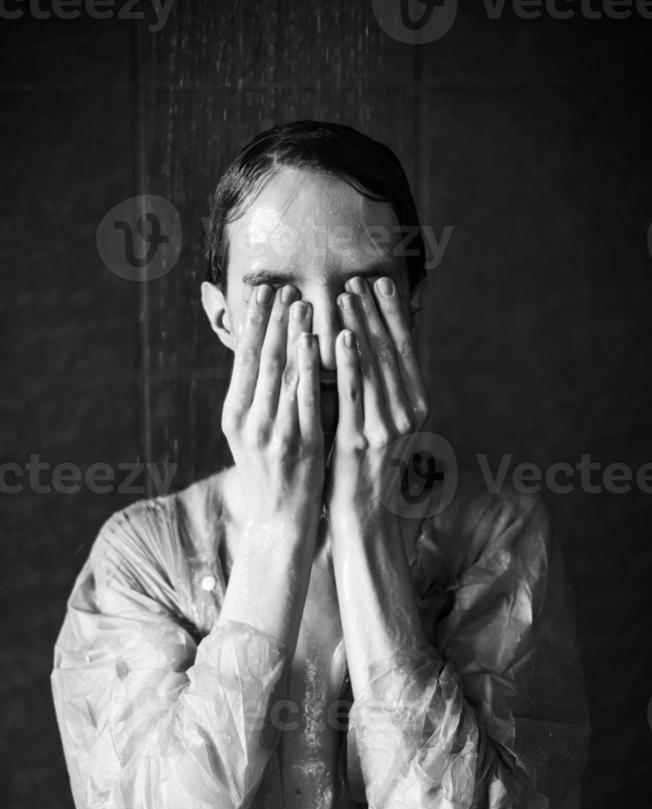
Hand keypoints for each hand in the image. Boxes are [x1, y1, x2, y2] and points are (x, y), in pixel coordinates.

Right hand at [222, 283, 324, 525]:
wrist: (279, 522)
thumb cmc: (271, 474)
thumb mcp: (251, 436)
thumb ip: (256, 399)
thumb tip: (265, 355)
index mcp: (233, 415)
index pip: (242, 359)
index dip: (253, 322)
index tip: (262, 292)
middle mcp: (248, 422)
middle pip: (260, 359)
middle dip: (272, 320)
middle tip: (283, 286)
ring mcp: (273, 433)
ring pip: (281, 373)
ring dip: (292, 334)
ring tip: (302, 303)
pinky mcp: (300, 445)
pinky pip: (306, 397)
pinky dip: (311, 366)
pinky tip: (318, 342)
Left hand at [324, 275, 429, 526]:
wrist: (366, 521)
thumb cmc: (371, 474)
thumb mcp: (388, 429)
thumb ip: (386, 394)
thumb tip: (379, 355)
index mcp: (416, 408)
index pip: (407, 351)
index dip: (395, 315)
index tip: (384, 284)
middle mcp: (406, 414)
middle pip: (392, 351)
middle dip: (376, 312)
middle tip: (361, 278)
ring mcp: (385, 427)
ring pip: (374, 365)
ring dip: (360, 325)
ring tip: (347, 294)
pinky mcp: (358, 441)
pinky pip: (352, 392)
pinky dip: (348, 361)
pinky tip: (339, 335)